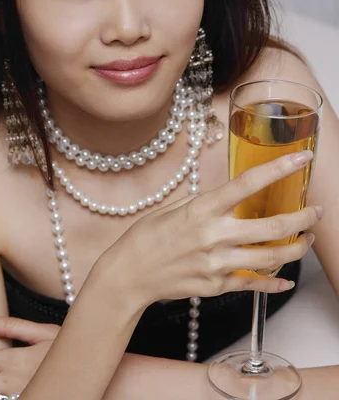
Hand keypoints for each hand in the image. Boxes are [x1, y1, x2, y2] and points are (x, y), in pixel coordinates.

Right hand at [101, 150, 321, 307]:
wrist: (129, 275)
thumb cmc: (146, 237)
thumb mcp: (173, 208)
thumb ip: (205, 203)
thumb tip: (229, 198)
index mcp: (202, 208)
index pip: (248, 183)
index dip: (280, 169)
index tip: (302, 159)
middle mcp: (213, 235)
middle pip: (272, 227)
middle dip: (302, 218)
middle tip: (316, 211)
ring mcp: (216, 263)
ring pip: (270, 257)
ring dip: (296, 248)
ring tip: (306, 240)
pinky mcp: (216, 286)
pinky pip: (253, 283)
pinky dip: (274, 282)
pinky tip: (287, 279)